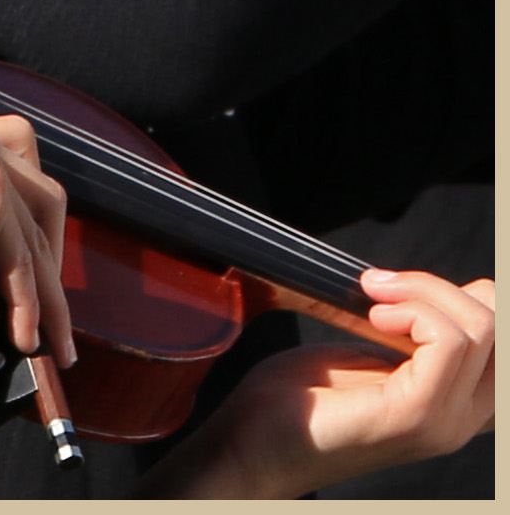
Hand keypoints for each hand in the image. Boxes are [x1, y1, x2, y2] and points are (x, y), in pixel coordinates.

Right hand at [0, 107, 71, 363]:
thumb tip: (5, 287)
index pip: (10, 166)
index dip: (26, 220)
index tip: (28, 264)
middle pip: (40, 193)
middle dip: (48, 254)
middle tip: (47, 304)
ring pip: (37, 230)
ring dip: (47, 292)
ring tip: (47, 339)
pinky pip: (21, 255)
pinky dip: (27, 301)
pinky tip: (19, 334)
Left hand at [139, 269, 493, 497]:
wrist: (248, 445)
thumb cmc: (294, 402)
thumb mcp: (362, 355)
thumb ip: (404, 334)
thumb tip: (421, 292)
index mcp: (454, 402)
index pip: (499, 334)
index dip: (456, 296)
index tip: (393, 288)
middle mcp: (462, 417)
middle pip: (500, 327)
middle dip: (443, 288)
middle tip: (380, 288)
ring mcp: (443, 421)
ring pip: (483, 329)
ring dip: (423, 292)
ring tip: (373, 300)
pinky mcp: (414, 415)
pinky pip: (449, 342)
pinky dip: (413, 310)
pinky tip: (373, 317)